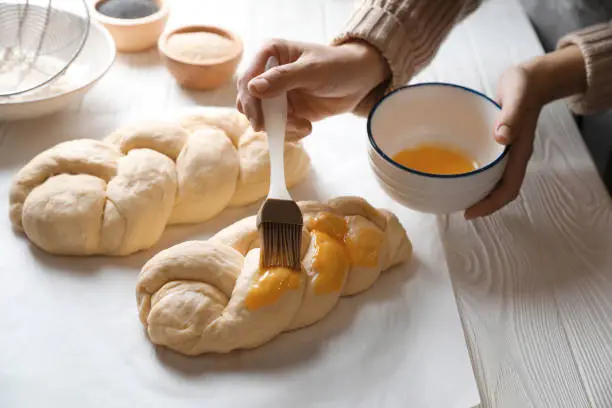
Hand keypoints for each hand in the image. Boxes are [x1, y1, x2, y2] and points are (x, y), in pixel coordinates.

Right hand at [236, 39, 389, 139]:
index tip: (259, 121)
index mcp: (269, 54)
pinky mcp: (287, 111)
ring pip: (262, 118)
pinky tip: (307, 127)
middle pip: (249, 101)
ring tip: (304, 126)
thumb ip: (283, 78)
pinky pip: (278, 126)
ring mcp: (276, 94)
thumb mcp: (311, 70)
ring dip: (280, 127)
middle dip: (263, 118)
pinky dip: (289, 132)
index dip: (249, 101)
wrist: (358, 80)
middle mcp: (268, 74)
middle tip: (279, 128)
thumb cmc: (336, 66)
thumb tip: (253, 88)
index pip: (247, 79)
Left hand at [465, 44, 586, 219]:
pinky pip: (486, 166)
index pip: (508, 187)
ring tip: (454, 197)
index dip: (491, 204)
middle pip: (499, 190)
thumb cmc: (524, 85)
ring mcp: (505, 152)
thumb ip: (512, 115)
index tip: (470, 212)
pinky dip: (474, 174)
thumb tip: (501, 137)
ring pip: (492, 180)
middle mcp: (512, 156)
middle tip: (456, 209)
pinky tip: (458, 172)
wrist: (531, 78)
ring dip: (477, 192)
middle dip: (481, 204)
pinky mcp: (496, 144)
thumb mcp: (518, 95)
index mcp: (519, 152)